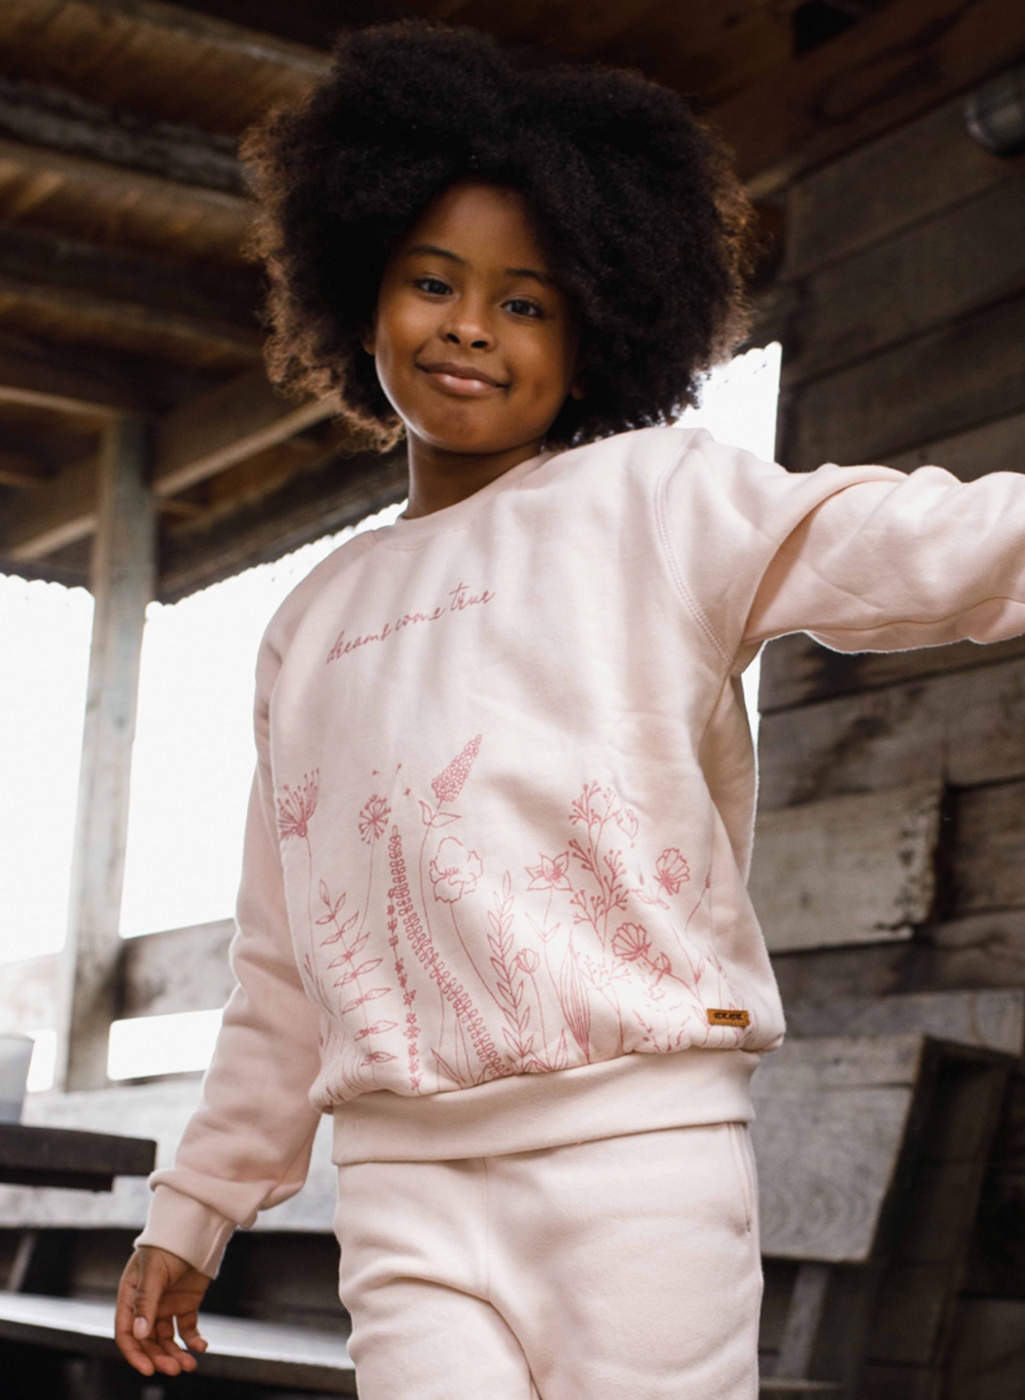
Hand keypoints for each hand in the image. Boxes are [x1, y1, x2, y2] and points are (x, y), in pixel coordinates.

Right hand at [114, 1245, 210, 1376]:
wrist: (195, 1228)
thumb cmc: (166, 1246)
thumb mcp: (152, 1273)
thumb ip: (146, 1303)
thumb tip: (140, 1335)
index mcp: (131, 1298)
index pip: (127, 1333)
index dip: (135, 1353)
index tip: (148, 1369)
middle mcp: (147, 1306)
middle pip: (149, 1341)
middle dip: (160, 1357)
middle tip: (175, 1369)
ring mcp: (167, 1306)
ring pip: (168, 1339)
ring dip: (176, 1353)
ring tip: (189, 1365)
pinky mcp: (186, 1305)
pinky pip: (187, 1328)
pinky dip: (193, 1340)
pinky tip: (200, 1347)